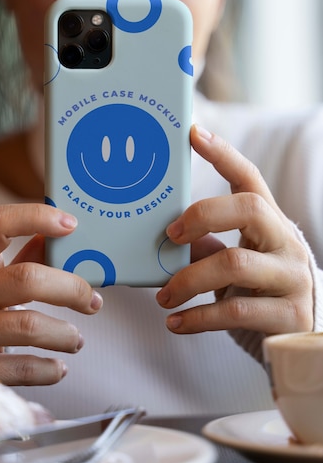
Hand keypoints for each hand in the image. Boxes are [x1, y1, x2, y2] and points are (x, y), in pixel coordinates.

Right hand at [0, 204, 102, 384]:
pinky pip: (22, 369)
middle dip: (71, 290)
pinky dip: (49, 370)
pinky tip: (58, 367)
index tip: (72, 224)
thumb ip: (26, 257)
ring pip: (29, 327)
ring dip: (64, 334)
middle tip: (93, 302)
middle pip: (27, 279)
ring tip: (76, 339)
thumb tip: (67, 235)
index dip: (37, 217)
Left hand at [156, 125, 312, 335]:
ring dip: (188, 280)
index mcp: (270, 222)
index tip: (193, 134)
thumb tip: (161, 241)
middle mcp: (286, 243)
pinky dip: (198, 318)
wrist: (302, 328)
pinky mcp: (287, 315)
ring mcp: (291, 278)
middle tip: (170, 235)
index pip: (250, 179)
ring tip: (164, 296)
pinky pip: (235, 312)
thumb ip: (207, 246)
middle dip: (203, 215)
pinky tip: (175, 323)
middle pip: (249, 209)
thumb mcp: (238, 258)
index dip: (223, 155)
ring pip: (235, 264)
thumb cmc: (259, 285)